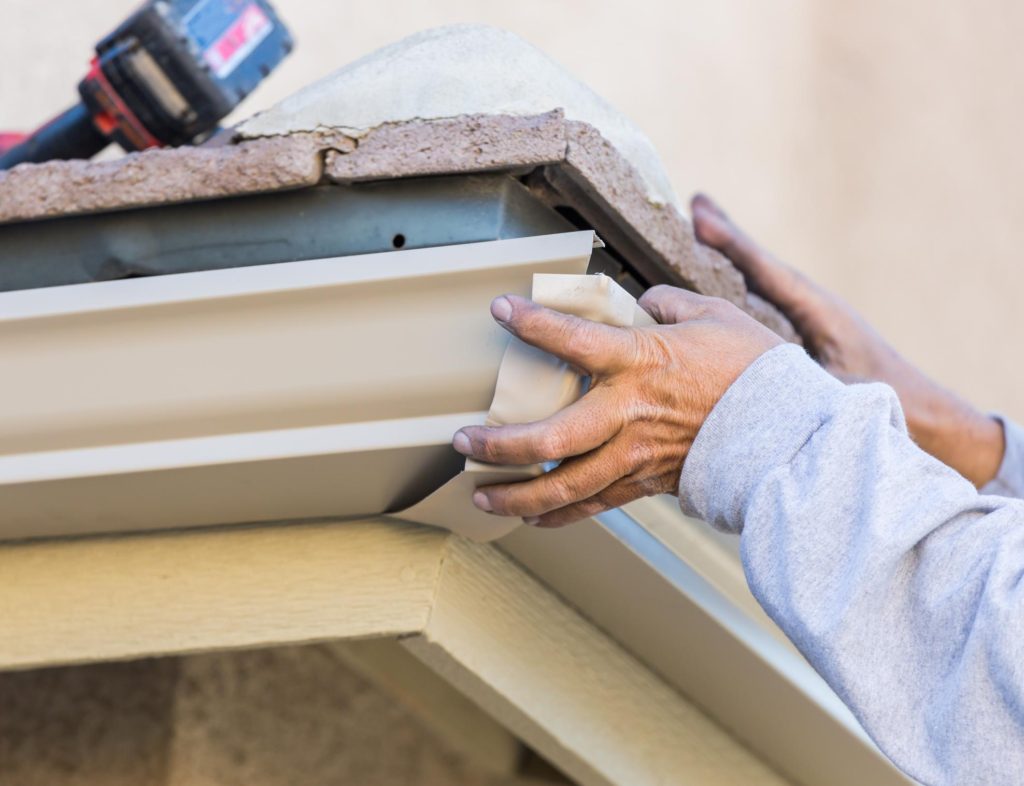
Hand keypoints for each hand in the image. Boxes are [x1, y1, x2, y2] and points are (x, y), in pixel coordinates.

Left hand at [452, 289, 782, 526]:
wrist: (793, 432)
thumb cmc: (755, 368)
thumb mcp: (713, 317)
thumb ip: (666, 306)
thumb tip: (642, 304)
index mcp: (641, 361)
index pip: (572, 339)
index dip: (532, 323)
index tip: (500, 310)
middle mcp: (628, 412)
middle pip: (549, 436)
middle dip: (498, 444)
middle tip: (461, 443)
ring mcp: (636, 455)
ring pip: (564, 484)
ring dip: (515, 494)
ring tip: (480, 496)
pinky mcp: (649, 483)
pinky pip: (595, 505)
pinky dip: (559, 514)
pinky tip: (530, 518)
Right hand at [691, 193, 1003, 487]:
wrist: (923, 412)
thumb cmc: (886, 401)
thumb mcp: (839, 390)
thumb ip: (799, 377)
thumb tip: (754, 365)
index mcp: (820, 311)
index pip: (767, 272)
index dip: (733, 245)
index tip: (701, 219)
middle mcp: (812, 306)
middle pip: (761, 264)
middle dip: (728, 236)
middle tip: (697, 202)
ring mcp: (809, 317)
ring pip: (761, 279)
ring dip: (732, 255)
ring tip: (703, 225)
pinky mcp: (806, 333)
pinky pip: (765, 299)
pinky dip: (742, 281)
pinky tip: (722, 281)